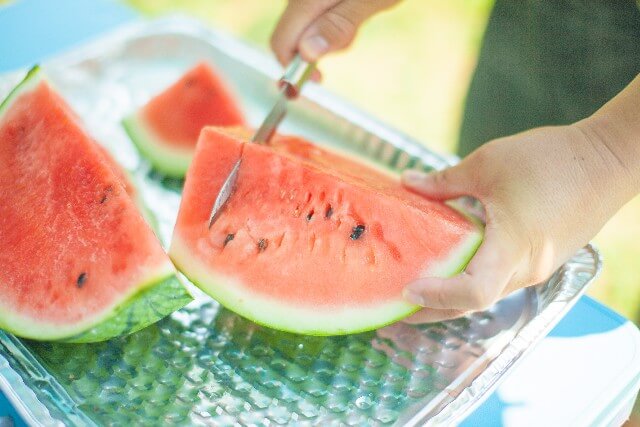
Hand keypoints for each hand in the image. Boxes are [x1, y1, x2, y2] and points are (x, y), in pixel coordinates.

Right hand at [271, 0, 400, 67]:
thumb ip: (339, 25)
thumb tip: (308, 53)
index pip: (281, 43)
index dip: (293, 69)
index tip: (317, 82)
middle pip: (292, 34)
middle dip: (316, 48)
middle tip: (350, 37)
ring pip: (305, 22)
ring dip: (328, 30)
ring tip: (362, 10)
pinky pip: (316, 8)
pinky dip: (332, 14)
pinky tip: (356, 3)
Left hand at [401, 111, 639, 322]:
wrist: (609, 158)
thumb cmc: (551, 159)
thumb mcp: (487, 164)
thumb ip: (444, 181)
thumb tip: (406, 183)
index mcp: (512, 247)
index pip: (472, 293)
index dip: (436, 297)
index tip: (406, 290)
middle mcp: (527, 267)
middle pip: (473, 303)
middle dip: (433, 308)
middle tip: (397, 303)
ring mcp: (537, 265)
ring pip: (487, 291)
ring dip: (451, 294)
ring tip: (418, 282)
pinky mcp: (542, 257)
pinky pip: (501, 277)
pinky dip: (472, 276)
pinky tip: (452, 260)